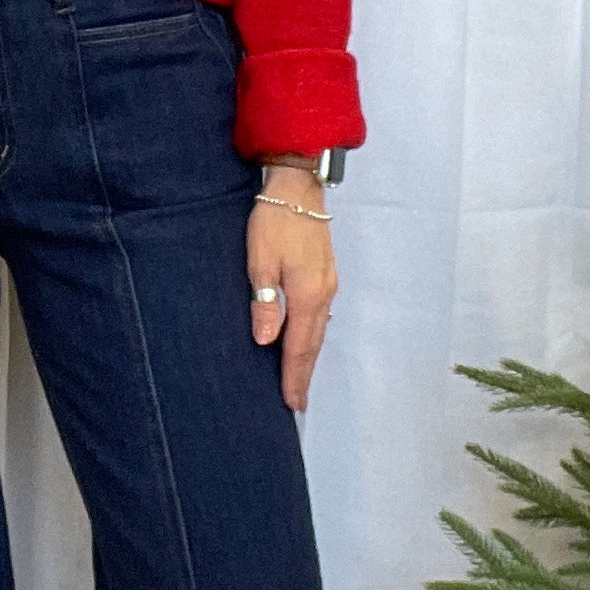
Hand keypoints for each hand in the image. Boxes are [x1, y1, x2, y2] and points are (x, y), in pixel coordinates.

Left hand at [248, 164, 335, 412]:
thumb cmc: (275, 220)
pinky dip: (313, 335)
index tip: (291, 402)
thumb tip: (266, 340)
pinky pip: (320, 315)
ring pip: (319, 330)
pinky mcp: (326, 274)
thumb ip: (264, 301)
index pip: (299, 346)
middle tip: (296, 402)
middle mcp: (324, 294)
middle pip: (314, 343)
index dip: (293, 376)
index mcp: (307, 295)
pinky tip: (305, 341)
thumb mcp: (260, 260)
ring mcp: (328, 283)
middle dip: (303, 373)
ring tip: (298, 378)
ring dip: (308, 356)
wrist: (298, 187)